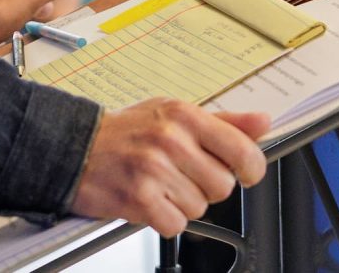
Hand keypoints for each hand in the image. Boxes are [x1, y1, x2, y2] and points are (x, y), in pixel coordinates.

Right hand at [70, 100, 269, 236]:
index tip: (246, 173)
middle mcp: (171, 140)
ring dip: (182, 203)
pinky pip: (176, 225)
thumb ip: (223, 122)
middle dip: (206, 187)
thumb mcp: (174, 114)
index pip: (242, 150)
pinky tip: (150, 200)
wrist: (74, 147)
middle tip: (183, 175)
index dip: (251, 169)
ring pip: (200, 208)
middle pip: (223, 186)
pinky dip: (164, 219)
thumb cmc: (128, 131)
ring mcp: (154, 170)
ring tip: (160, 185)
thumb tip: (263, 122)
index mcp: (184, 115)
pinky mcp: (139, 199)